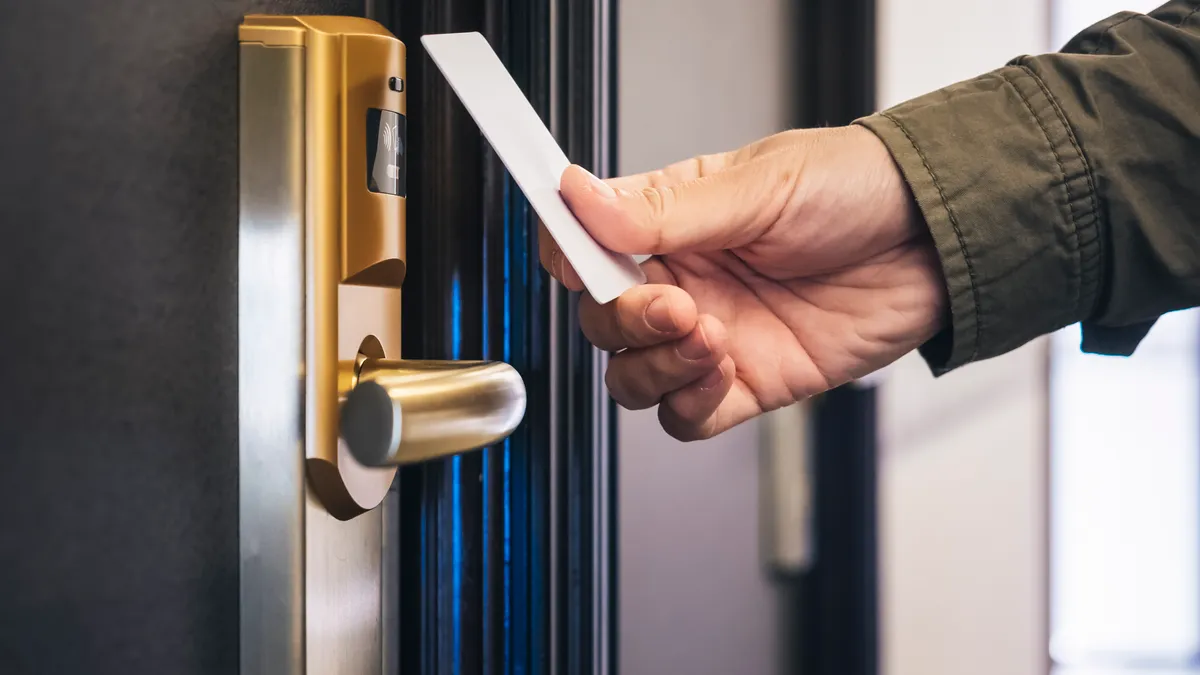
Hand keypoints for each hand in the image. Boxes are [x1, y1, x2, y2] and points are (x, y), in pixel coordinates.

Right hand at [540, 126, 947, 440]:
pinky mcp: (748, 383)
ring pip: (632, 377)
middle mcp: (682, 281)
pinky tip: (725, 370)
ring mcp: (711, 336)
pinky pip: (686, 418)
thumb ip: (664, 208)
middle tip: (676, 303)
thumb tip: (579, 196)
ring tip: (710, 336)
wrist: (937, 242)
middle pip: (602, 321)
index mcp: (671, 219)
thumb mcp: (759, 186)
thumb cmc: (857, 190)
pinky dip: (690, 403)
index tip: (573, 261)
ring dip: (656, 366)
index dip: (568, 255)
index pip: (586, 244)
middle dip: (625, 320)